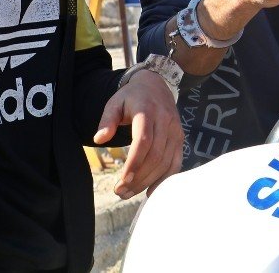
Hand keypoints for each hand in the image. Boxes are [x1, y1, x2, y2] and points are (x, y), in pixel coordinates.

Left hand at [93, 70, 182, 198]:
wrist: (156, 86)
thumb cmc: (131, 97)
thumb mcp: (114, 103)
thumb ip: (106, 120)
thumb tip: (99, 139)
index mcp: (147, 111)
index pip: (144, 140)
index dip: (135, 162)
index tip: (123, 180)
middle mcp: (165, 121)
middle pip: (155, 156)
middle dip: (138, 178)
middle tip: (120, 192)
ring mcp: (175, 131)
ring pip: (166, 162)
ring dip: (148, 182)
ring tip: (129, 193)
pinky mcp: (180, 138)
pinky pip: (176, 162)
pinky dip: (165, 179)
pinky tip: (151, 190)